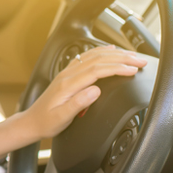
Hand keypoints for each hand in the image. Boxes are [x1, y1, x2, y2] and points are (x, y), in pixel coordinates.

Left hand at [19, 45, 147, 139]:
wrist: (32, 122)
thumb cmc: (46, 122)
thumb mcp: (62, 118)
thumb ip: (78, 103)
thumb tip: (95, 90)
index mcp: (68, 84)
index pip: (97, 70)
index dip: (117, 68)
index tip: (133, 69)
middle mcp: (68, 75)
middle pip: (98, 59)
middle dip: (122, 58)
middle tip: (140, 61)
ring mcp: (67, 73)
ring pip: (94, 56)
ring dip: (115, 53)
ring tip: (132, 55)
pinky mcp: (68, 75)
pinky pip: (87, 58)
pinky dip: (101, 52)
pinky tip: (110, 50)